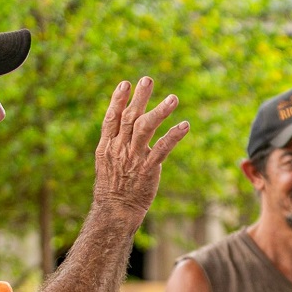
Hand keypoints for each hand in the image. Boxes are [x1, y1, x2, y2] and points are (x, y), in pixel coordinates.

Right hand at [92, 77, 189, 218]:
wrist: (116, 211)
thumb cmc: (113, 187)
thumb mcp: (106, 162)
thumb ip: (115, 143)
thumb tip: (125, 126)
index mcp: (107, 146)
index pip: (111, 118)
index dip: (117, 100)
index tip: (125, 84)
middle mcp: (119, 148)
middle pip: (129, 117)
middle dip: (139, 98)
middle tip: (148, 79)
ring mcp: (133, 158)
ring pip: (145, 128)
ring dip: (159, 111)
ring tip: (173, 98)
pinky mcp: (148, 169)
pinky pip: (162, 149)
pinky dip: (174, 136)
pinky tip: (185, 125)